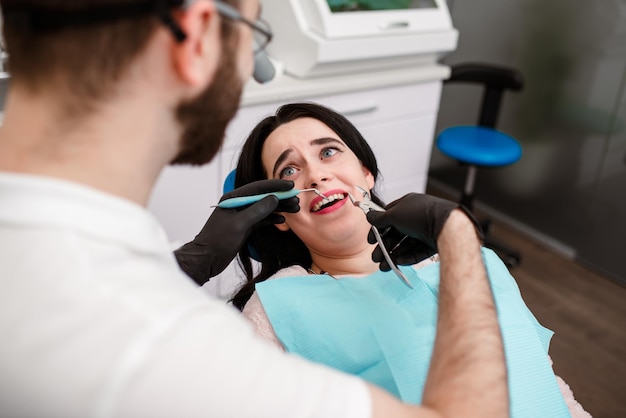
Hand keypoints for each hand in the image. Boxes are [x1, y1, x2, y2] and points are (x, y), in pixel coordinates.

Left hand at [175, 180, 298, 284]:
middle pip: (263, 197)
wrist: (206, 259)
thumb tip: (274, 198)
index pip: (258, 188)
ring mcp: (241, 215)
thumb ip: (257, 210)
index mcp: (233, 198)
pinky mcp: (244, 226)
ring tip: (294, 209)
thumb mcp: (239, 224)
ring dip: (279, 208)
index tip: (290, 185)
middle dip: (280, 197)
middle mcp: (238, 204)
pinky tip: (282, 219)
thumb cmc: (217, 241)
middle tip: (296, 199)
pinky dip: (272, 218)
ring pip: (264, 208)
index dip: (275, 185)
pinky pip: (261, 219)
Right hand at [365, 193, 481, 268]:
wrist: (446, 226)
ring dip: (393, 255)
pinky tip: (398, 263)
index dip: (378, 228)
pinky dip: (407, 257)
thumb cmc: (421, 215)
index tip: (370, 240)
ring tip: (384, 266)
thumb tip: (368, 216)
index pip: (389, 216)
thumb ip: (380, 218)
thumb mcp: (394, 214)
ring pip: (406, 244)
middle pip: (396, 233)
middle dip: (385, 246)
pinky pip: (417, 251)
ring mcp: (426, 230)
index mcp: (408, 204)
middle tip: (375, 258)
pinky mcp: (434, 243)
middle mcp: (417, 216)